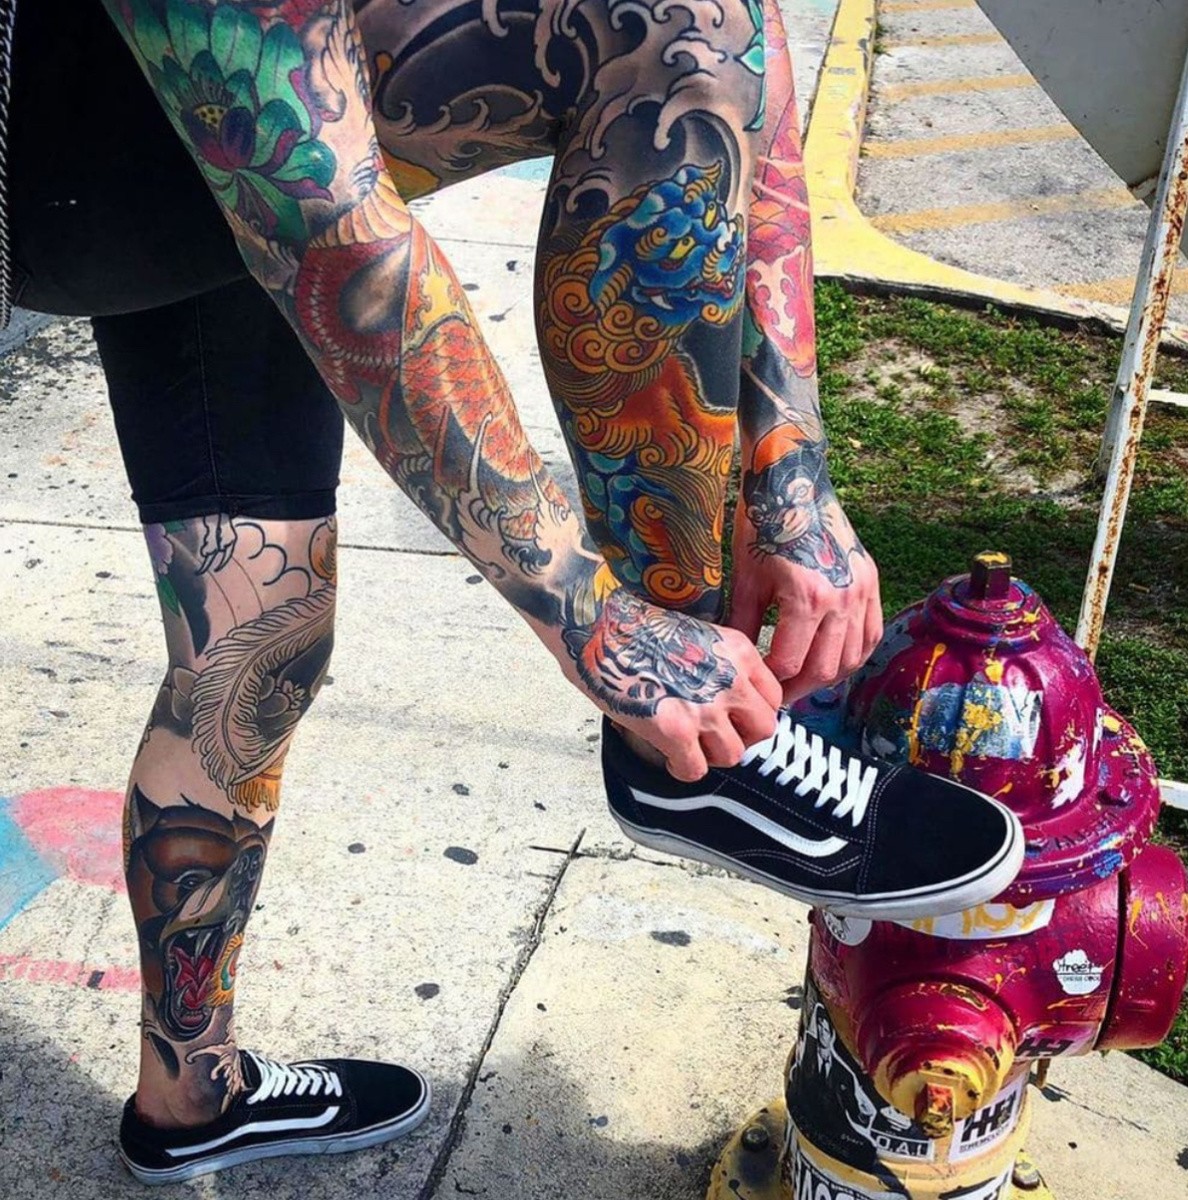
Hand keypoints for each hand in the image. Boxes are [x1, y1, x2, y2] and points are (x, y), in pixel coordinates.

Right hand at [558, 588, 781, 780]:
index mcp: (738, 652)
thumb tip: (728, 705)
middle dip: (740, 738)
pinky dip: (681, 768)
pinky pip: (695, 770)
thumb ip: (721, 667)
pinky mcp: (674, 730)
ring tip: (687, 745)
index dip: (754, 714)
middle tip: (713, 735)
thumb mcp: (698, 635)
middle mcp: (730, 680)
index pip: (774, 699)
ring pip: (732, 756)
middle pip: (763, 731)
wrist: (600, 625)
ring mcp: (704, 707)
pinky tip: (667, 756)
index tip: (734, 718)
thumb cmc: (638, 628)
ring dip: (709, 755)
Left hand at [728, 490, 881, 704]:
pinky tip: (833, 659)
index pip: (791, 663)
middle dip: (799, 688)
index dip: (772, 682)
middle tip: (779, 694)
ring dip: (828, 676)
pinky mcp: (871, 581)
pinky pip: (870, 634)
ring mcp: (861, 590)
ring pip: (852, 657)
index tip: (760, 687)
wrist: (794, 482)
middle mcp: (841, 598)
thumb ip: (744, 626)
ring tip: (803, 680)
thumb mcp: (746, 579)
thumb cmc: (763, 526)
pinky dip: (854, 654)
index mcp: (806, 597)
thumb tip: (736, 663)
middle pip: (824, 669)